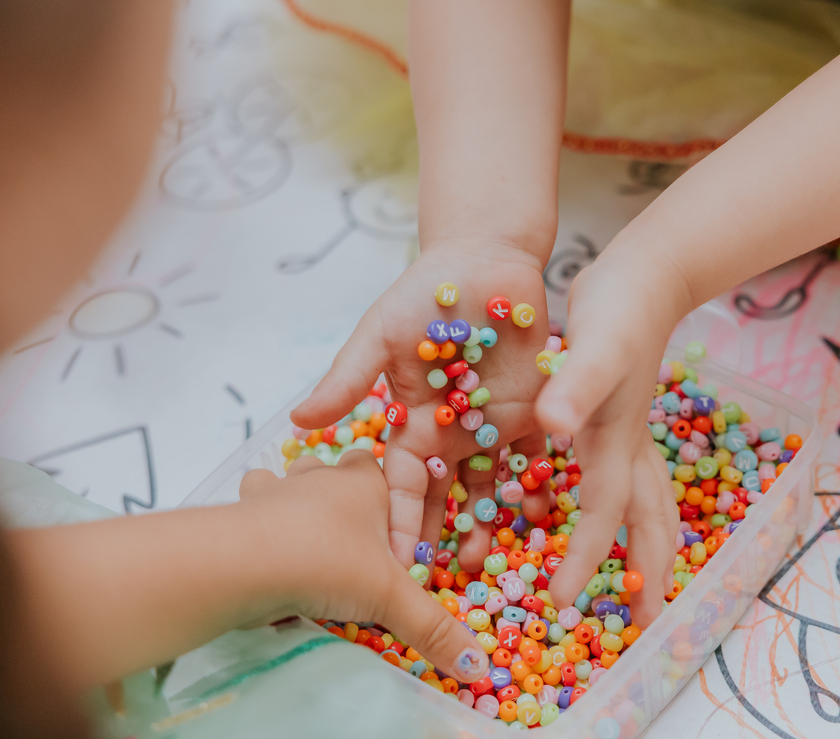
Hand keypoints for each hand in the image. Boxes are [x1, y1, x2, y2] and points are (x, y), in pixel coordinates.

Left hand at [237, 451, 489, 681]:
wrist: (249, 558)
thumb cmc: (329, 562)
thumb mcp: (391, 599)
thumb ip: (433, 629)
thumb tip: (477, 666)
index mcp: (366, 482)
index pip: (384, 475)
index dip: (391, 506)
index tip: (392, 546)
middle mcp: (324, 475)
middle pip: (338, 473)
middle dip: (344, 500)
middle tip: (353, 546)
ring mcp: (280, 486)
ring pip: (291, 479)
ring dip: (297, 502)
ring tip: (307, 543)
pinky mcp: (244, 507)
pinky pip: (253, 505)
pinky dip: (258, 520)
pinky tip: (266, 549)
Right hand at [291, 240, 550, 572]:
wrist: (482, 258)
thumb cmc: (421, 292)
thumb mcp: (378, 334)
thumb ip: (347, 378)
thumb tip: (296, 420)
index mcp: (413, 421)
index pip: (403, 482)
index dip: (400, 520)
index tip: (397, 560)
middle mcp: (453, 433)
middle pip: (449, 496)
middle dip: (447, 537)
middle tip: (450, 582)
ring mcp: (494, 426)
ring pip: (494, 486)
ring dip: (493, 523)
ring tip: (497, 563)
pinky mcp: (534, 411)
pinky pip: (539, 455)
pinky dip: (540, 485)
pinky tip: (542, 518)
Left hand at [535, 246, 680, 627]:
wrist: (646, 273)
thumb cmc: (620, 308)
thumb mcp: (595, 344)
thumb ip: (577, 385)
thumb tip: (558, 427)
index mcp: (617, 440)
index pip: (602, 515)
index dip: (585, 560)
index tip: (563, 601)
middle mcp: (628, 445)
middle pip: (650, 521)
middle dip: (652, 573)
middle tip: (649, 622)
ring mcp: (628, 433)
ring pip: (645, 504)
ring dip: (645, 546)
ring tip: (639, 582)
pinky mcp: (616, 418)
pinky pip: (622, 478)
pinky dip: (618, 506)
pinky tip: (597, 511)